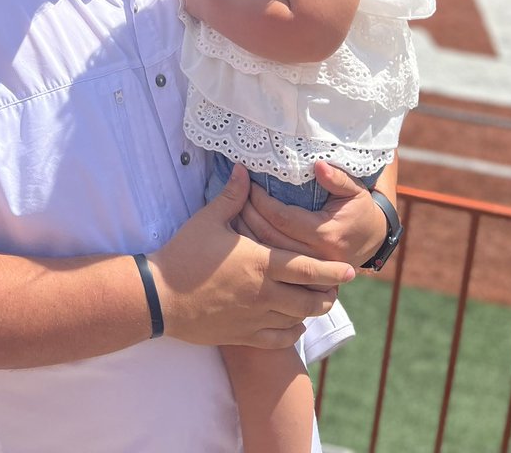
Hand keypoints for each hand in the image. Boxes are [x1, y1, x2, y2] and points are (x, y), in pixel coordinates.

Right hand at [151, 163, 354, 350]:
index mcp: (260, 263)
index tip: (350, 270)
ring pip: (296, 320)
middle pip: (309, 299)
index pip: (306, 268)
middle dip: (328, 294)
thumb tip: (243, 170)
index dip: (331, 270)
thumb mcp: (208, 220)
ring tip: (319, 302)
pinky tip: (294, 325)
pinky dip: (291, 333)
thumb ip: (232, 196)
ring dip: (311, 311)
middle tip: (337, 287)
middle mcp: (263, 293)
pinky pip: (277, 340)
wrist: (160, 296)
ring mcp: (254, 318)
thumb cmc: (184, 254)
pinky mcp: (242, 335)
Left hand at [239, 161, 387, 265]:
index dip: (262, 201)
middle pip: (269, 238)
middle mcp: (315, 258)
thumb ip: (337, 179)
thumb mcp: (355, 191)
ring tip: (231, 213)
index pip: (283, 218)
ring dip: (246, 234)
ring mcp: (308, 271)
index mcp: (326, 235)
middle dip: (248, 216)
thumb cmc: (359, 210)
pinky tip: (241, 235)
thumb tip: (318, 165)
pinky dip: (254, 248)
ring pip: (267, 254)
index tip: (249, 185)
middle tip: (234, 197)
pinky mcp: (302, 278)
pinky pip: (272, 264)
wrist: (372, 241)